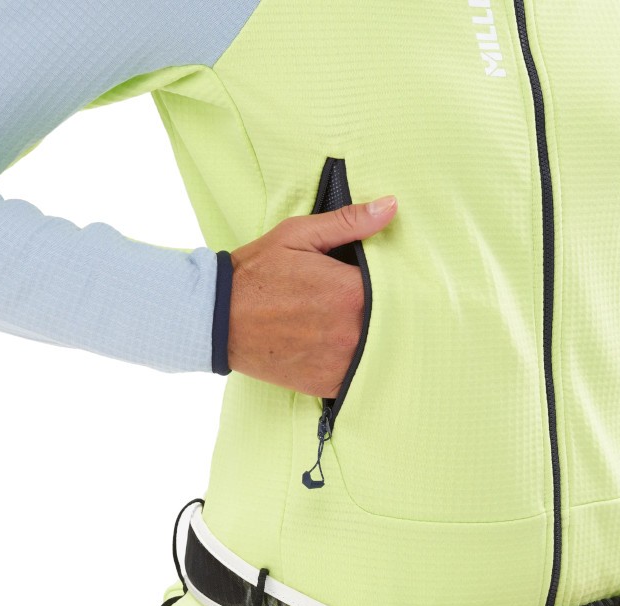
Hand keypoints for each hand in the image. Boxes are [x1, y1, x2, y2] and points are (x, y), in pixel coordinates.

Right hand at [226, 195, 397, 396]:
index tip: (397, 279)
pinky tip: (350, 350)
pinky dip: (361, 364)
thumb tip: (391, 206)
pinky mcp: (328, 385)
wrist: (217, 320)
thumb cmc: (256, 274)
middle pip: (395, 322)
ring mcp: (340, 362)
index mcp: (349, 292)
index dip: (402, 283)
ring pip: (382, 352)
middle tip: (379, 302)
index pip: (401, 289)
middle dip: (393, 312)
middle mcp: (350, 332)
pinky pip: (362, 377)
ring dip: (379, 340)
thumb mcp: (298, 236)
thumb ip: (349, 222)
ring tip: (366, 326)